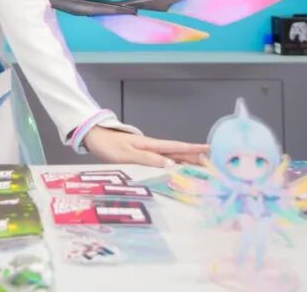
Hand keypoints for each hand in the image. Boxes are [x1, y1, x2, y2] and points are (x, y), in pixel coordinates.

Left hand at [82, 127, 207, 168]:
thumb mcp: (127, 154)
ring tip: (201, 167)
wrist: (94, 137)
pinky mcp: (141, 155)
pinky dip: (173, 164)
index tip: (210, 150)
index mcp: (151, 145)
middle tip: (213, 164)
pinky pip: (162, 160)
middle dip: (195, 157)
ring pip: (172, 157)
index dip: (193, 150)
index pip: (176, 148)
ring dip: (186, 161)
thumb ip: (148, 159)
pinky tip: (177, 170)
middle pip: (178, 153)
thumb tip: (170, 165)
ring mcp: (148, 150)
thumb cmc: (108, 146)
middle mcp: (152, 147)